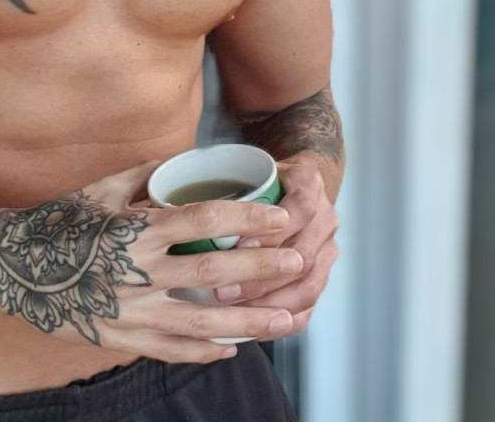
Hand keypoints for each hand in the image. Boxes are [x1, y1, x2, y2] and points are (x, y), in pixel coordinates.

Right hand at [0, 159, 303, 364]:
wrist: (7, 264)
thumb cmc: (58, 219)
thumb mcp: (102, 188)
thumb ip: (148, 174)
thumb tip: (190, 159)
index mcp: (135, 228)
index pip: (205, 219)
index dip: (247, 216)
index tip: (279, 216)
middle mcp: (137, 272)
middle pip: (214, 272)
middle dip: (261, 267)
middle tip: (297, 261)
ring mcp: (130, 313)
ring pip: (203, 323)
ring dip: (250, 322)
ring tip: (286, 319)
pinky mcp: (120, 339)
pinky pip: (172, 350)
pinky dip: (206, 351)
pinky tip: (232, 347)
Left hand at [226, 155, 338, 333]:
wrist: (295, 184)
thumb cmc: (261, 175)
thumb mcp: (246, 166)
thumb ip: (221, 178)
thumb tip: (166, 193)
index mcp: (308, 181)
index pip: (299, 208)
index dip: (270, 231)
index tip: (237, 246)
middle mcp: (324, 215)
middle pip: (302, 253)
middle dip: (261, 277)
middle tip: (223, 291)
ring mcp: (327, 247)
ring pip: (309, 284)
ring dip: (270, 304)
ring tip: (234, 315)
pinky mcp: (323, 273)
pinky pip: (310, 304)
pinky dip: (283, 319)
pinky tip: (257, 328)